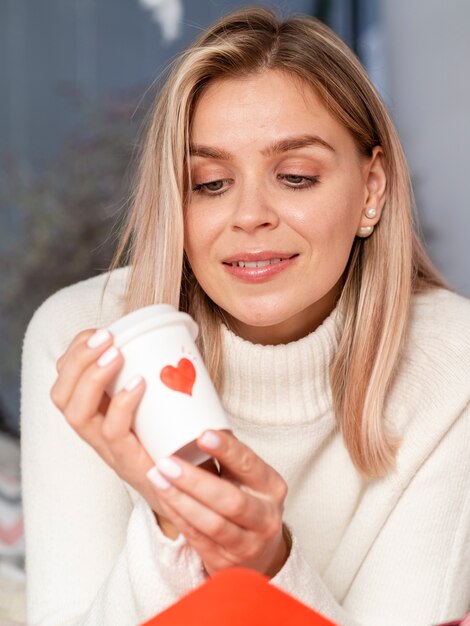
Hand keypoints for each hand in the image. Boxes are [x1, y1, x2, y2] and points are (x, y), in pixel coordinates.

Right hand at [50, 328, 178, 532]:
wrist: (191, 489)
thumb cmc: (175, 439)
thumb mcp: (158, 403)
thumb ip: (160, 373)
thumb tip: (178, 331)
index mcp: (96, 414)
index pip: (65, 382)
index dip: (74, 354)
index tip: (99, 332)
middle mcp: (94, 432)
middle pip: (62, 396)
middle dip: (77, 359)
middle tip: (106, 336)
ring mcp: (108, 449)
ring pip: (77, 415)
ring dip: (92, 378)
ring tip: (115, 353)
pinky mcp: (130, 463)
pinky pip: (114, 434)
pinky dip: (122, 405)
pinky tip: (138, 383)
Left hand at [146, 430, 289, 577]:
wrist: (259, 554)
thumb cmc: (246, 502)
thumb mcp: (247, 479)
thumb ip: (228, 457)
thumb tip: (194, 417)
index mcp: (271, 487)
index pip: (249, 465)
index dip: (227, 450)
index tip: (202, 434)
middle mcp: (265, 516)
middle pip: (230, 499)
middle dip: (195, 480)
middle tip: (166, 462)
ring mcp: (248, 543)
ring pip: (212, 522)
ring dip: (180, 499)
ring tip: (156, 477)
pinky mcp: (227, 562)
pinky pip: (197, 537)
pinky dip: (177, 516)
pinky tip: (162, 498)